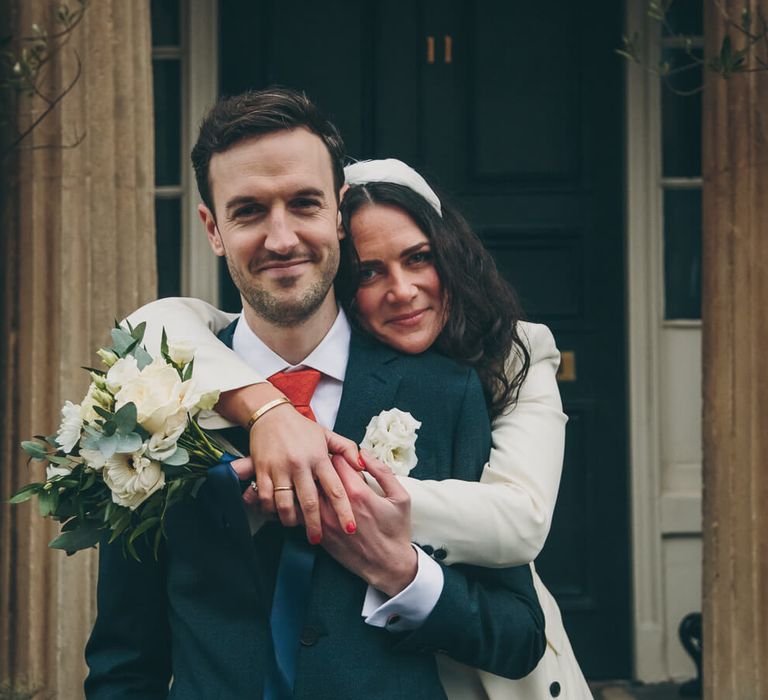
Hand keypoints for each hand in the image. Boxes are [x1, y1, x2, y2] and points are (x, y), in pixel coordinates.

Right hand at [248, 404, 360, 543]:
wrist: (270, 414)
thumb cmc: (301, 428)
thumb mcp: (327, 434)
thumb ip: (347, 449)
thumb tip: (362, 465)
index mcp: (319, 457)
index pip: (335, 488)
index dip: (344, 510)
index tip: (350, 528)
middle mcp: (300, 464)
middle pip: (310, 502)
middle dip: (315, 525)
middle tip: (318, 539)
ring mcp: (280, 468)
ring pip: (285, 504)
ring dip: (291, 520)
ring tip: (296, 526)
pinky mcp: (262, 470)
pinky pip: (265, 497)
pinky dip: (270, 509)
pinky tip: (276, 513)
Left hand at [317, 450, 417, 596]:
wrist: (388, 567)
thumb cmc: (396, 531)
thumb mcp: (400, 497)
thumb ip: (382, 471)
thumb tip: (364, 452)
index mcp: (358, 493)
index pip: (337, 460)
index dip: (341, 455)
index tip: (345, 459)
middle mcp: (337, 507)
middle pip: (319, 473)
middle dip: (324, 467)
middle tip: (332, 469)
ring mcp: (326, 522)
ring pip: (309, 491)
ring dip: (315, 484)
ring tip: (324, 484)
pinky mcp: (320, 534)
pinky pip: (306, 512)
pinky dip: (309, 503)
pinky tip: (318, 502)